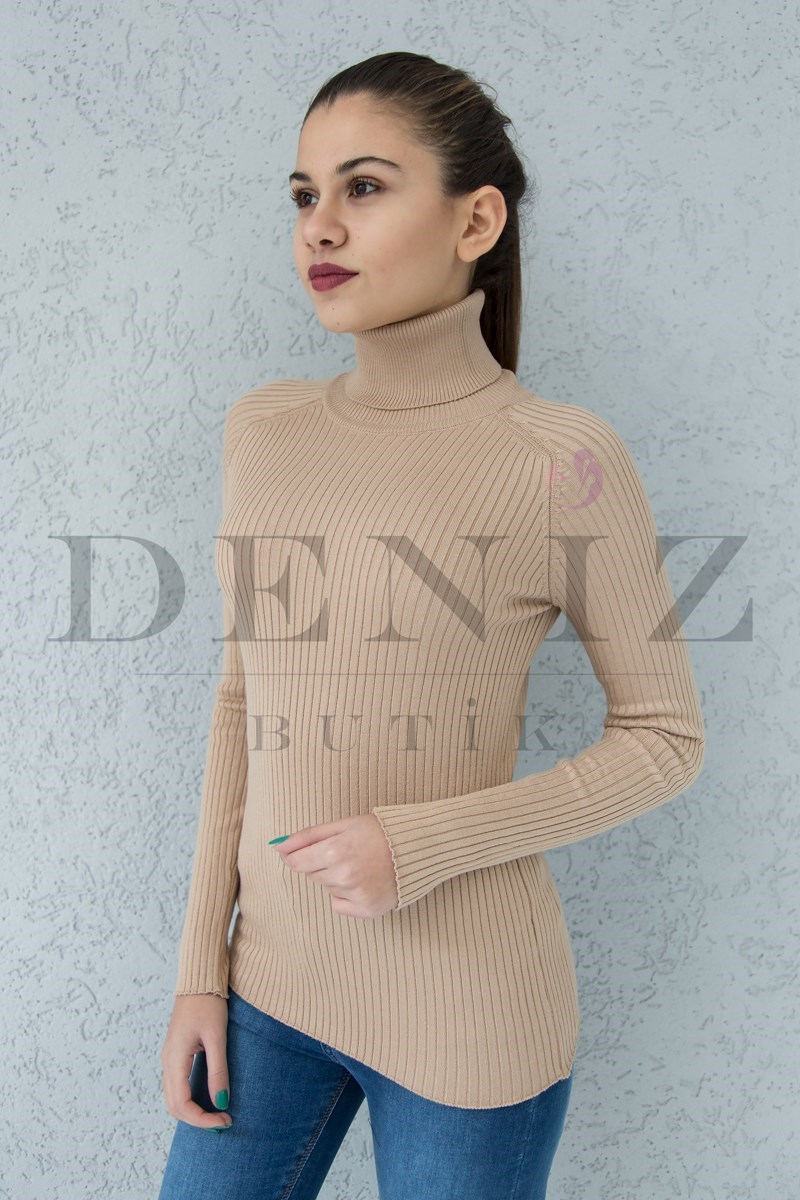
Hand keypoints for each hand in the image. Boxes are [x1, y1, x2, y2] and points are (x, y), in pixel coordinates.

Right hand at [161, 994, 232, 1130]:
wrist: (198, 981)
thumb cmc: (208, 1004)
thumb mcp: (217, 1037)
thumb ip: (218, 1071)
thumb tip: (221, 1103)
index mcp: (175, 1060)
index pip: (182, 1104)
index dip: (202, 1119)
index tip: (224, 1121)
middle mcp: (167, 1062)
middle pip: (174, 1106)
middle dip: (197, 1120)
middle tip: (224, 1122)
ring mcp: (169, 1059)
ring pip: (173, 1098)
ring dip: (192, 1112)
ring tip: (217, 1114)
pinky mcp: (175, 1054)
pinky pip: (176, 1086)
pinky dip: (189, 1099)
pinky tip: (207, 1098)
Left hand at [271, 813, 398, 918]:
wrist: (416, 847)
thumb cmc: (378, 832)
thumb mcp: (342, 825)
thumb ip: (307, 836)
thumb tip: (278, 846)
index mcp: (336, 851)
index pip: (297, 862)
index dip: (297, 857)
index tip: (305, 852)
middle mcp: (344, 875)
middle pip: (313, 875)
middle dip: (323, 864)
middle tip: (347, 853)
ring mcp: (357, 894)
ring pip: (328, 888)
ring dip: (337, 878)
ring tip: (360, 865)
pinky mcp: (368, 909)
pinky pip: (339, 905)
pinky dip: (347, 896)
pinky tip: (364, 882)